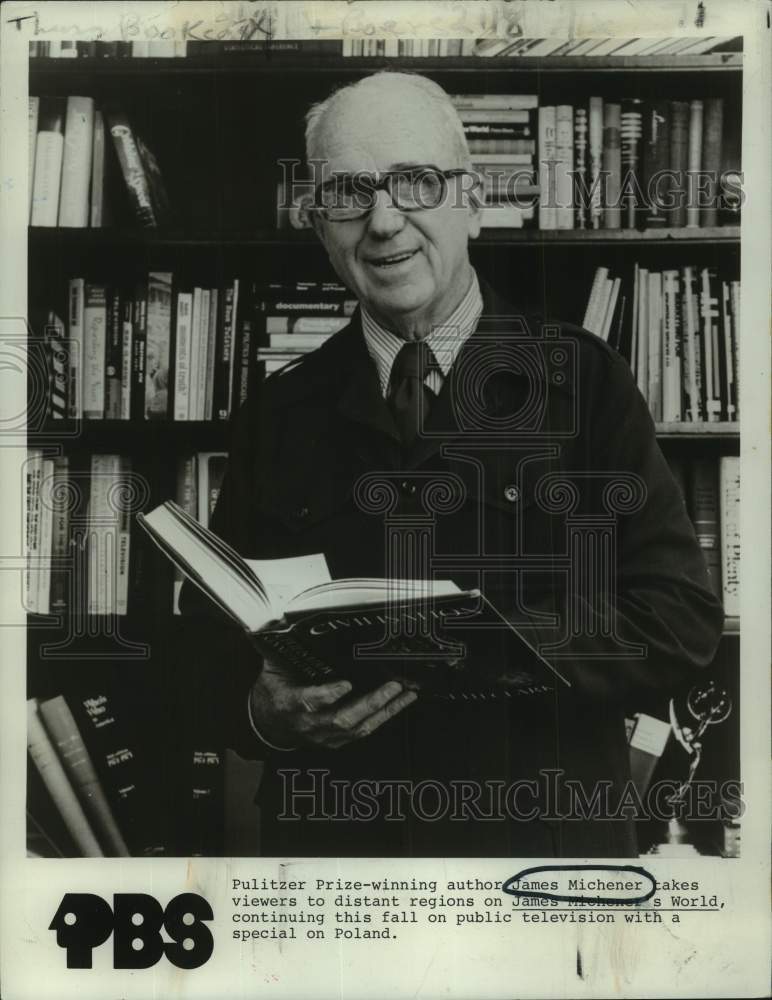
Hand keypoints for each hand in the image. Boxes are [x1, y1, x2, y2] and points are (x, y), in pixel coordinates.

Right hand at [250, 657, 417, 749]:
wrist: (268, 724)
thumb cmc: (273, 692)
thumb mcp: (271, 669)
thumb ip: (279, 650)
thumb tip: (282, 624)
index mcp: (289, 703)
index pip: (308, 701)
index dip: (327, 695)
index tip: (345, 684)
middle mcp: (308, 723)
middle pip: (341, 719)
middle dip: (370, 704)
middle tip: (392, 686)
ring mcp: (324, 735)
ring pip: (357, 727)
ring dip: (384, 711)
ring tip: (406, 693)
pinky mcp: (336, 740)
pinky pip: (363, 731)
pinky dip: (384, 716)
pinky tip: (400, 703)